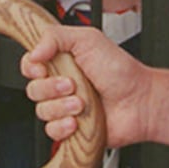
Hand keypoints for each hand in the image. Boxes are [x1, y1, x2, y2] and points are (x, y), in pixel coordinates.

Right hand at [21, 25, 151, 146]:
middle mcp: (60, 84)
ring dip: (61, 107)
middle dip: (51, 88)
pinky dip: (63, 126)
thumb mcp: (88, 39)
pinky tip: (77, 121)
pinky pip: (51, 131)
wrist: (139, 102)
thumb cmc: (120, 71)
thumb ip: (55, 36)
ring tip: (82, 103)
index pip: (29, 64)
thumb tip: (33, 52)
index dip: (32, 68)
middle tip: (72, 84)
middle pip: (33, 89)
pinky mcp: (70, 128)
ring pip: (42, 111)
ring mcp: (65, 107)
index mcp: (61, 61)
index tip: (43, 67)